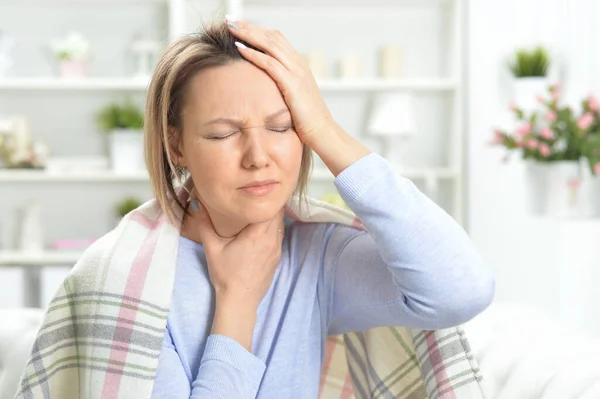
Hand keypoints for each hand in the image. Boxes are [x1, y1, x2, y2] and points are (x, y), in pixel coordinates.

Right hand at [195, 201, 284, 307]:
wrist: (240, 300)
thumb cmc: (225, 274)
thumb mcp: (212, 248)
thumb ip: (204, 224)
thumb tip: (196, 203)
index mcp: (257, 234)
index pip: (271, 208)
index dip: (267, 198)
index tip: (258, 192)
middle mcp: (271, 240)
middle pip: (278, 214)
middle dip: (269, 206)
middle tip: (257, 199)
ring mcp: (277, 249)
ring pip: (280, 225)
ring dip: (272, 218)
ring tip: (259, 212)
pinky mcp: (278, 258)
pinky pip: (279, 237)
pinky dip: (273, 230)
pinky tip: (262, 231)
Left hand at [226, 18, 333, 146]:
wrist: (322, 131)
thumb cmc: (306, 118)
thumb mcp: (294, 95)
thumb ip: (282, 84)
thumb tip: (265, 84)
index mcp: (298, 64)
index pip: (276, 38)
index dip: (258, 30)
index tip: (240, 26)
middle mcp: (298, 63)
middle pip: (271, 36)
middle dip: (249, 27)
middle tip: (230, 20)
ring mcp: (296, 72)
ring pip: (270, 44)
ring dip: (248, 34)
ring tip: (231, 28)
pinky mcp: (292, 84)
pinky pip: (270, 63)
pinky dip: (254, 54)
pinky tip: (240, 49)